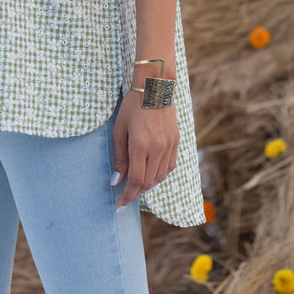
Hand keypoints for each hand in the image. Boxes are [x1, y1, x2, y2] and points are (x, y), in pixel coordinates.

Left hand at [111, 89, 178, 209]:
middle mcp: (158, 148)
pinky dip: (159, 174)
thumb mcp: (119, 129)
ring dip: (148, 185)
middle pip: (148, 182)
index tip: (119, 206)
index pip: (136, 181)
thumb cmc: (132, 106)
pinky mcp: (176, 141)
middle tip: (125, 197)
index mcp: (141, 145)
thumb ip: (119, 157)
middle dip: (136, 193)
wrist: (155, 87)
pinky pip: (169, 166)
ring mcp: (169, 145)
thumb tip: (117, 180)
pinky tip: (151, 173)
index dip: (127, 197)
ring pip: (160, 177)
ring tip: (137, 185)